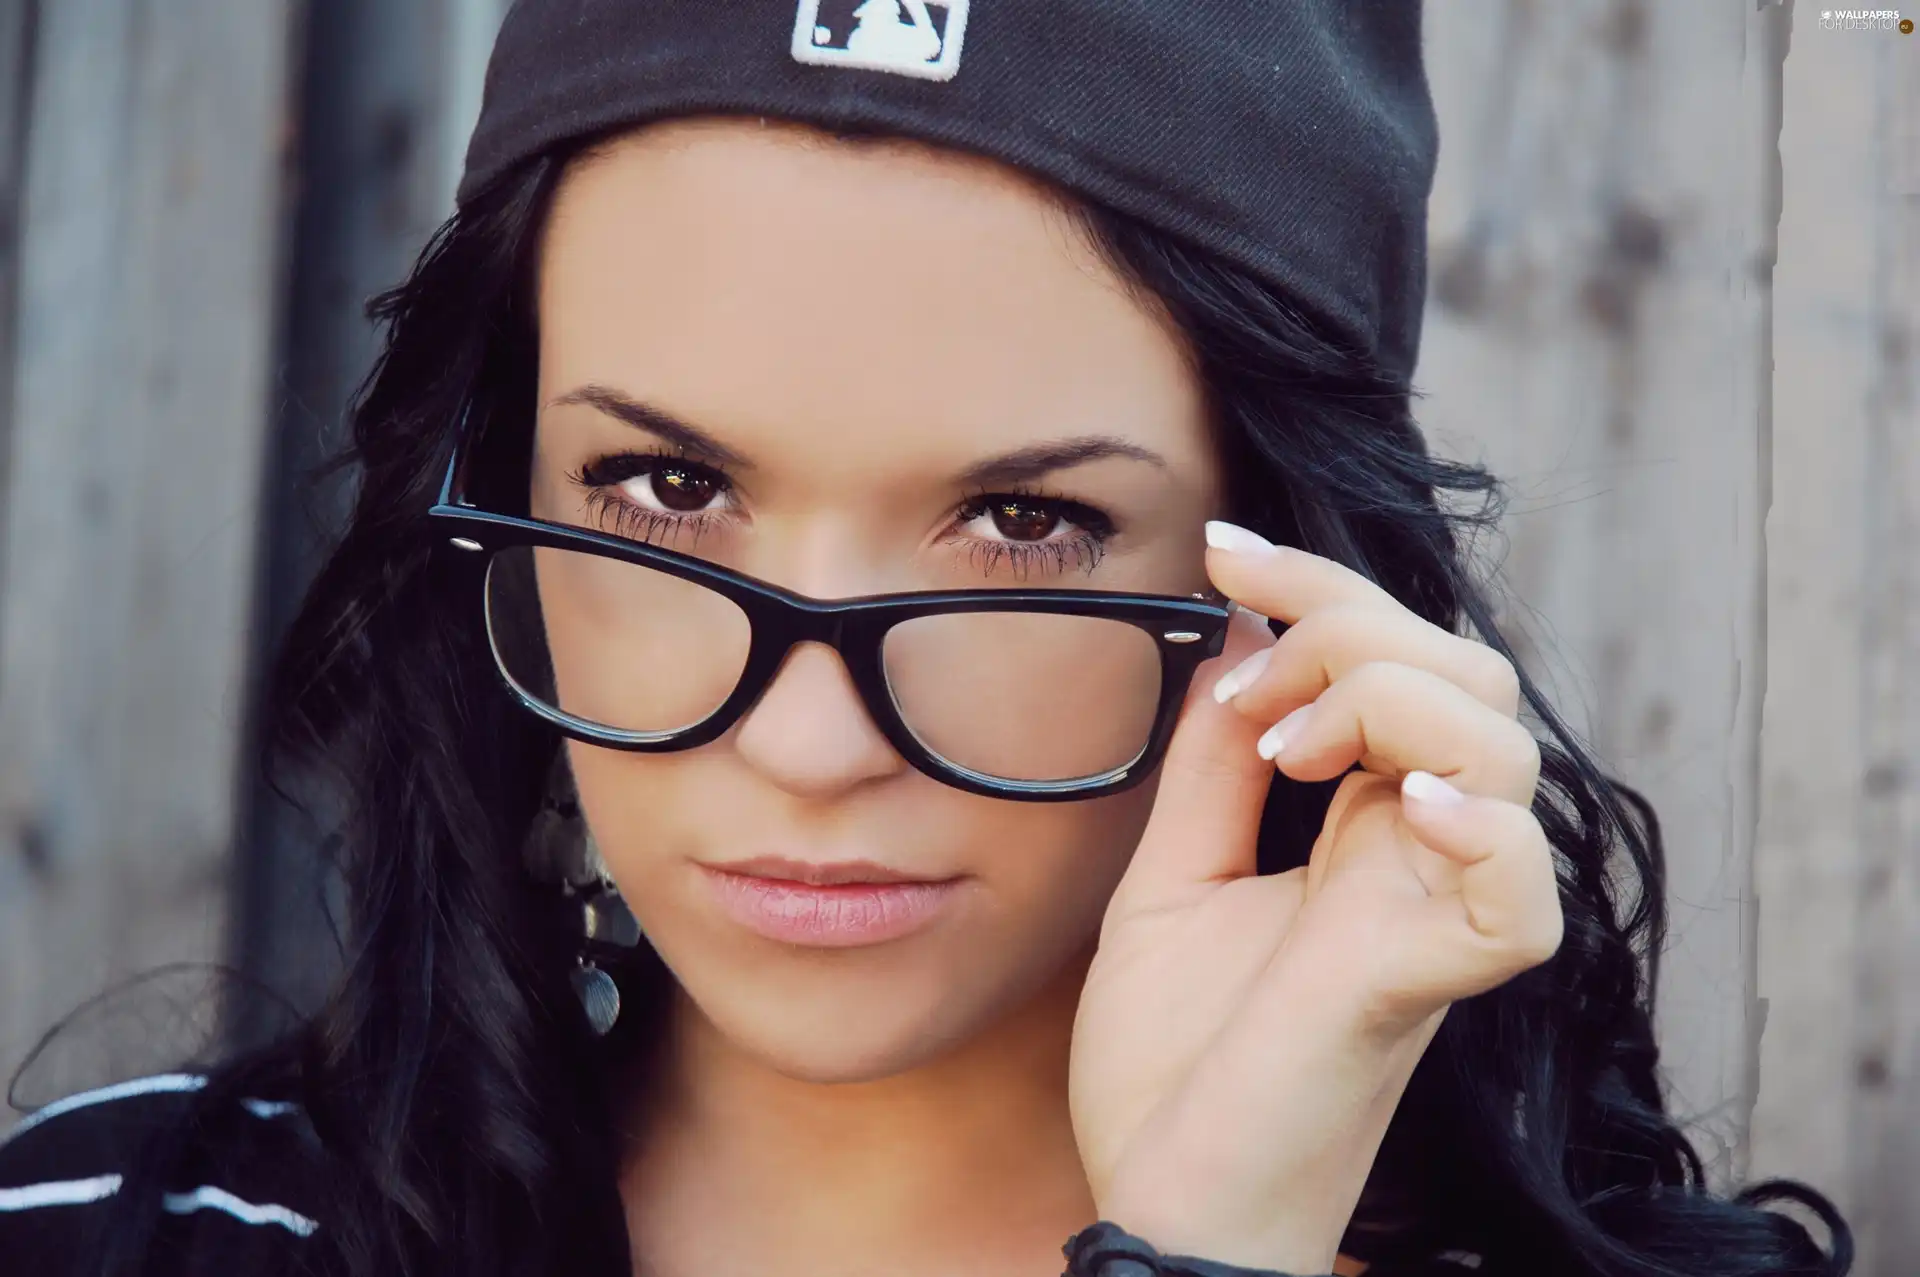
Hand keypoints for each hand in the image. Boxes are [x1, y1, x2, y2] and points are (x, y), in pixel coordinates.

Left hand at [1069, 521, 1562, 1274]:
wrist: (1163, 1194)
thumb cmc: (1174, 1061)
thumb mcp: (1172, 876)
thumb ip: (1215, 766)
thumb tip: (1241, 640)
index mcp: (1364, 829)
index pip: (1396, 665)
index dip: (1321, 588)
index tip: (1221, 547)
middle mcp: (1417, 860)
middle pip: (1464, 677)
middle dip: (1349, 626)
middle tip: (1249, 691)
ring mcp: (1432, 916)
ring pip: (1501, 747)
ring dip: (1387, 698)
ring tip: (1287, 748)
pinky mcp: (1431, 981)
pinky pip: (1519, 889)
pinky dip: (1475, 824)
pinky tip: (1402, 799)